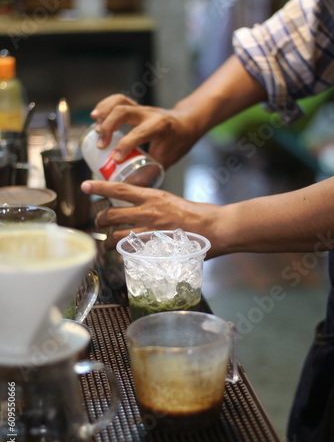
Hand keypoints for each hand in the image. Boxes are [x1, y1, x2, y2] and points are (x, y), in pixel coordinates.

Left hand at [81, 180, 221, 257]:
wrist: (216, 228)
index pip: (120, 189)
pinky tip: (125, 256)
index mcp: (154, 196)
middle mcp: (148, 211)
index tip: (85, 185)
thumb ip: (158, 206)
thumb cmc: (201, 215)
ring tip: (107, 244)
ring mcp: (150, 230)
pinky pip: (131, 251)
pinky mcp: (155, 246)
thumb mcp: (175, 202)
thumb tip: (148, 213)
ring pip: (117, 235)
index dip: (99, 187)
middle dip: (99, 219)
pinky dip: (125, 254)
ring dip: (108, 241)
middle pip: (111, 214)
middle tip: (98, 222)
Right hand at [90, 94, 199, 169]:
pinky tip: (96, 116)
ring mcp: (141, 108)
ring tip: (95, 129)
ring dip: (104, 113)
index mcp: (160, 127)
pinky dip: (104, 106)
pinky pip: (117, 100)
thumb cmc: (177, 143)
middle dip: (108, 127)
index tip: (115, 159)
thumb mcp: (166, 160)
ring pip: (119, 101)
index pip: (139, 133)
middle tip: (100, 145)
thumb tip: (131, 188)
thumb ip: (149, 173)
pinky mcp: (134, 106)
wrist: (186, 124)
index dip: (124, 145)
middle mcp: (149, 114)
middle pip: (123, 112)